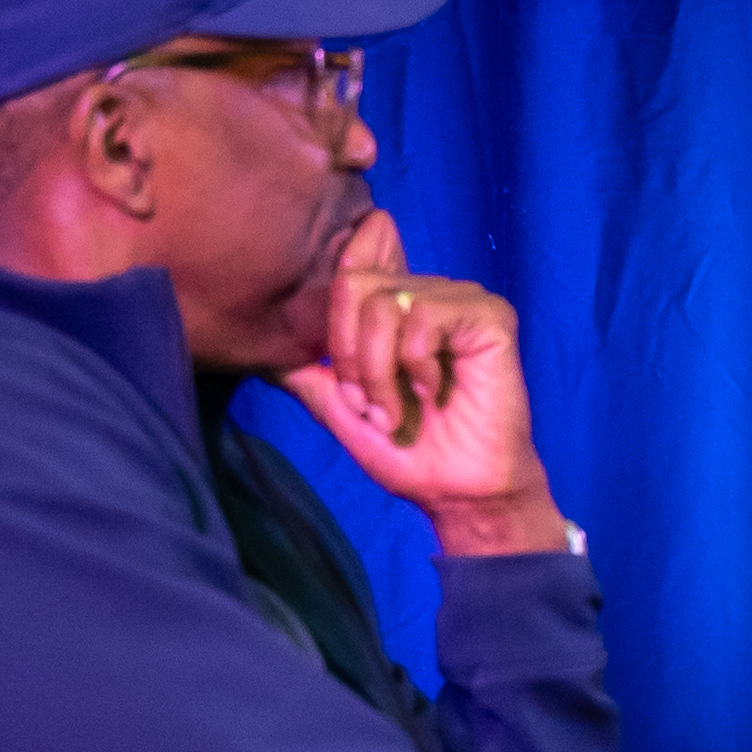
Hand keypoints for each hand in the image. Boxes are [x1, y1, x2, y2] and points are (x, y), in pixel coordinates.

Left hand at [284, 214, 562, 558]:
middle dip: (349, 354)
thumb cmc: (409, 454)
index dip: (335, 308)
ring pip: (385, 304)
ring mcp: (461, 300)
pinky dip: (416, 365)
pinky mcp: (490, 316)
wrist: (458, 493)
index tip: (346, 381)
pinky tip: (434, 393)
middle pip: (353, 284)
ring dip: (380, 370)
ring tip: (395, 410)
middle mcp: (429, 292)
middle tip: (367, 404)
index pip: (353, 258)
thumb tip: (261, 351)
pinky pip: (425, 317)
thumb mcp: (341, 410)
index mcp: (397, 306)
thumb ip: (309, 374)